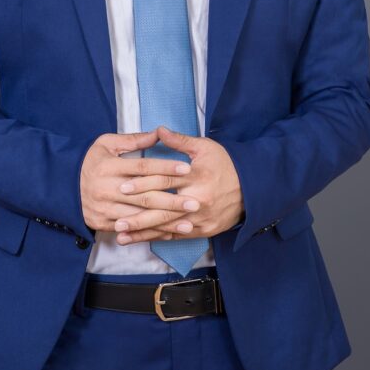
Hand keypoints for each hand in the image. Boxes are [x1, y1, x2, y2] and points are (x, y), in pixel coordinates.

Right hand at [79, 128, 203, 240]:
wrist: (63, 187)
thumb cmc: (90, 161)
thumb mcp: (106, 144)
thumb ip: (133, 140)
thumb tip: (159, 133)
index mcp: (109, 166)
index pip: (143, 168)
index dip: (166, 167)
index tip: (187, 169)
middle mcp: (107, 189)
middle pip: (145, 195)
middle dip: (172, 200)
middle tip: (195, 202)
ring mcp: (105, 208)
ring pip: (140, 216)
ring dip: (166, 220)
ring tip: (188, 221)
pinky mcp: (103, 223)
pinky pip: (131, 229)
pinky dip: (150, 232)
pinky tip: (168, 232)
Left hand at [111, 125, 244, 243]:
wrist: (253, 188)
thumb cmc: (226, 164)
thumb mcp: (205, 147)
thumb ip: (180, 141)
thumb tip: (158, 130)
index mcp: (197, 177)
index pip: (165, 181)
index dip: (143, 184)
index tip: (122, 187)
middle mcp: (198, 200)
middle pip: (163, 209)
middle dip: (138, 215)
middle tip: (116, 219)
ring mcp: (201, 218)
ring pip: (168, 227)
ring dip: (143, 232)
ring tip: (122, 235)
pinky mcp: (204, 230)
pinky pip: (177, 236)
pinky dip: (158, 238)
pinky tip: (141, 240)